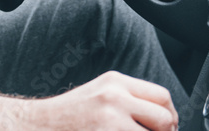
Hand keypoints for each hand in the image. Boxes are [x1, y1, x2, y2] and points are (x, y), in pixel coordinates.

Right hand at [0, 71, 177, 130]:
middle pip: (165, 119)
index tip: (168, 127)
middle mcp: (115, 97)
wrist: (38, 126)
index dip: (170, 116)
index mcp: (115, 82)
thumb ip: (129, 99)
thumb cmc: (68, 116)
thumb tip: (163, 118)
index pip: (162, 96)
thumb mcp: (100, 96)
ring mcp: (111, 121)